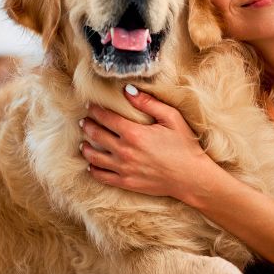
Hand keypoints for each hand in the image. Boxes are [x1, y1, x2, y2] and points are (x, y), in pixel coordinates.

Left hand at [79, 86, 210, 200]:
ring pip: (95, 157)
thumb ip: (148, 103)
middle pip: (97, 135)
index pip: (107, 118)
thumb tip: (127, 90)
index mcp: (134, 133)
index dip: (96, 110)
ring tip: (83, 143)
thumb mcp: (171, 118)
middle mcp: (125, 151)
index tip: (90, 105)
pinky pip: (102, 176)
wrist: (191, 177)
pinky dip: (93, 169)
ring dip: (86, 148)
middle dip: (88, 126)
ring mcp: (124, 169)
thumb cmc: (184, 145)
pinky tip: (91, 165)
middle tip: (84, 121)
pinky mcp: (126, 182)